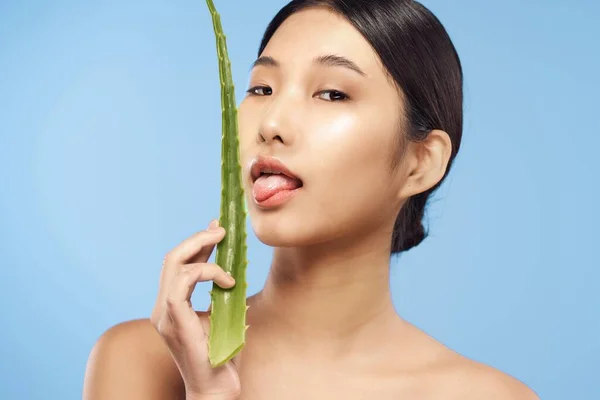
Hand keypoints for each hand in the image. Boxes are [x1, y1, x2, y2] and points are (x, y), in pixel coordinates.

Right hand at [150, 219, 240, 398]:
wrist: (216, 388)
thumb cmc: (221, 354)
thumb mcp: (222, 313)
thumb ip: (219, 292)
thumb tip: (230, 266)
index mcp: (171, 305)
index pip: (177, 264)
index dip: (196, 242)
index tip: (216, 228)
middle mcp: (162, 307)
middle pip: (171, 258)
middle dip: (197, 238)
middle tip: (220, 228)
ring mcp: (164, 315)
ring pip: (173, 266)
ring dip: (202, 250)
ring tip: (225, 247)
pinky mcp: (174, 322)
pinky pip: (181, 286)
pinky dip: (205, 274)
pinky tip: (226, 280)